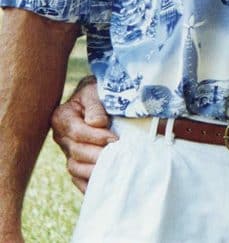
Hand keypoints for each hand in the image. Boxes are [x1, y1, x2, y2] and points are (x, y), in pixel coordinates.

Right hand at [50, 77, 115, 192]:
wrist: (100, 99)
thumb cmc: (99, 92)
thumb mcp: (95, 91)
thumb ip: (95, 105)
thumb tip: (97, 123)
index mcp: (62, 117)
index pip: (77, 132)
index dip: (95, 137)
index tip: (114, 139)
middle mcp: (62, 137)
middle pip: (77, 152)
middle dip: (98, 155)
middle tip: (118, 155)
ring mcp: (67, 152)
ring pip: (75, 168)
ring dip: (94, 170)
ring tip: (114, 169)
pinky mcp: (76, 163)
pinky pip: (78, 179)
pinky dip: (89, 184)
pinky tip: (104, 185)